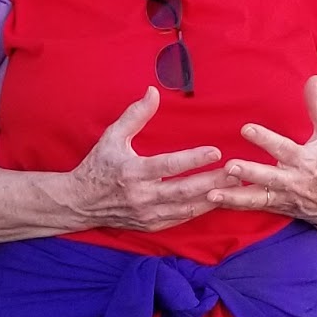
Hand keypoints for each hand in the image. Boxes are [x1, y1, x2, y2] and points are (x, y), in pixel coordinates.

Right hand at [67, 87, 231, 231]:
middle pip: (184, 190)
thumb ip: (135, 115)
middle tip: (237, 171)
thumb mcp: (112, 136)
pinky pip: (180, 219)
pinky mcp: (150, 225)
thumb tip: (153, 91)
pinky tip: (215, 202)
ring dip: (212, 198)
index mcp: (133, 171)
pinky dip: (199, 211)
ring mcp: (147, 213)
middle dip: (213, 181)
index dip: (194, 159)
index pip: (169, 165)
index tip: (216, 151)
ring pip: (186, 208)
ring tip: (234, 187)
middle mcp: (142, 195)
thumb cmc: (98, 165)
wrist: (80, 202)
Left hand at [206, 76, 316, 225]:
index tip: (246, 128)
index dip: (265, 139)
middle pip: (269, 177)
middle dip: (250, 172)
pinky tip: (214, 201)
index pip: (284, 148)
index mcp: (305, 159)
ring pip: (258, 198)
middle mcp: (293, 180)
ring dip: (235, 196)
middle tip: (229, 166)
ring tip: (212, 193)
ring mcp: (283, 197)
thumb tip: (312, 78)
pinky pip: (254, 207)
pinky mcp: (276, 208)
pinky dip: (235, 205)